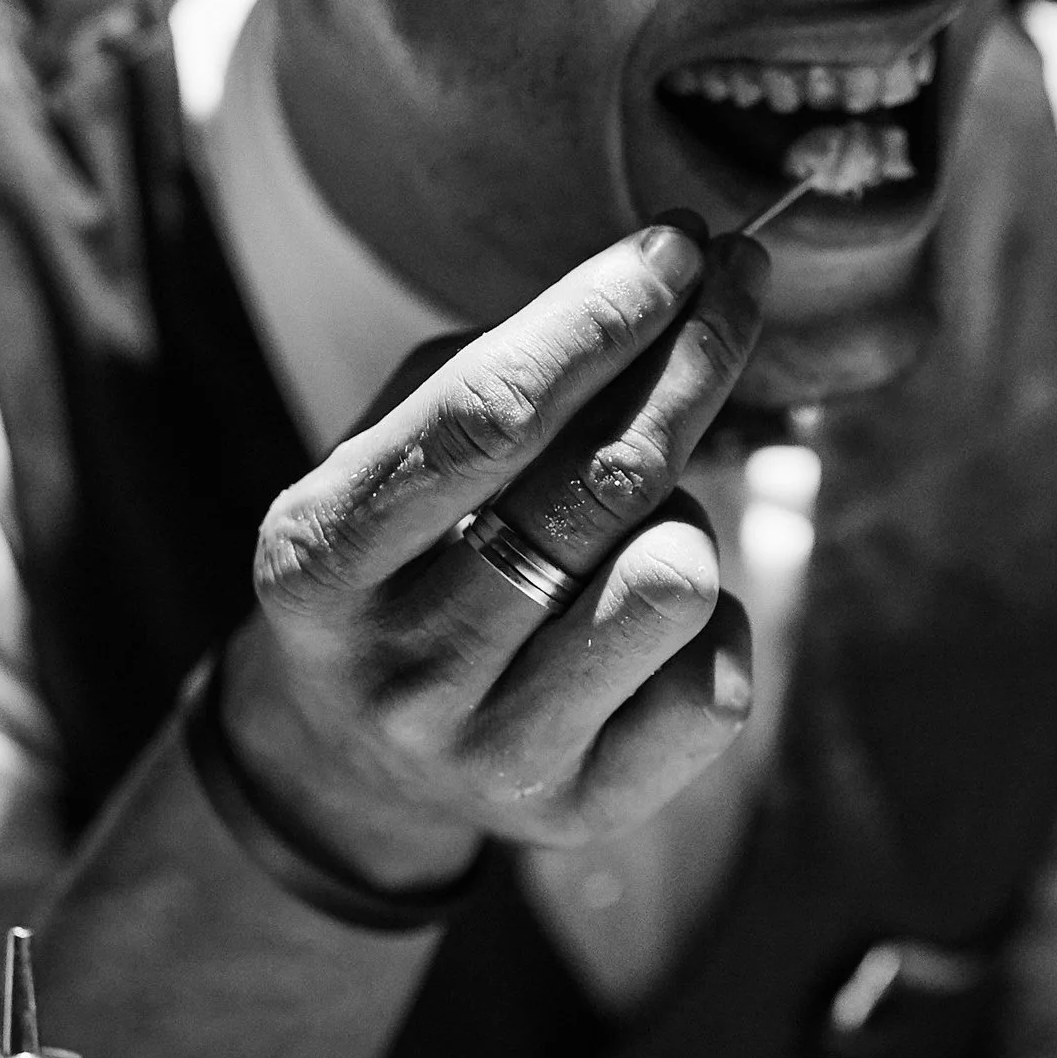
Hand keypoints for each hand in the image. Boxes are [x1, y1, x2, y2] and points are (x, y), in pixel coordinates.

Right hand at [217, 217, 769, 893]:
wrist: (357, 757)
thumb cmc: (403, 552)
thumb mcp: (394, 448)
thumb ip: (502, 367)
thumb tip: (673, 280)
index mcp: (319, 559)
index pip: (486, 417)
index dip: (599, 318)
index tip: (679, 242)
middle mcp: (396, 673)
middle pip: (602, 488)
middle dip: (693, 359)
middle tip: (737, 282)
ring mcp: (488, 757)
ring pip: (676, 579)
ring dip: (686, 513)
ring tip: (637, 520)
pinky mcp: (580, 815)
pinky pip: (719, 681)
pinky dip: (716, 621)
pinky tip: (650, 614)